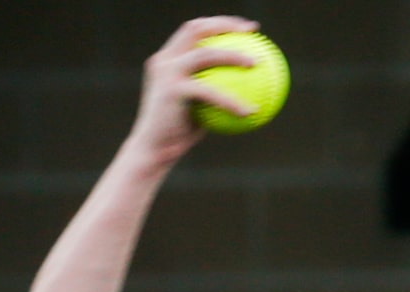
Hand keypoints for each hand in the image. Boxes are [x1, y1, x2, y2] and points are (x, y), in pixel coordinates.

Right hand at [127, 17, 262, 165]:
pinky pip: (210, 92)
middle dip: (225, 24)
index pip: (194, 29)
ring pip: (205, 54)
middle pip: (196, 28)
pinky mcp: (172, 90)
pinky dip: (231, 101)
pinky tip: (250, 111)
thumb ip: (214, 90)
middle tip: (252, 32)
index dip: (220, 22)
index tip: (246, 29)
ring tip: (256, 63)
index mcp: (168, 59)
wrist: (153, 152)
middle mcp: (165, 60)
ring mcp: (167, 73)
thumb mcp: (197, 108)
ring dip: (233, 55)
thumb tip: (249, 86)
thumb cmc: (177, 135)